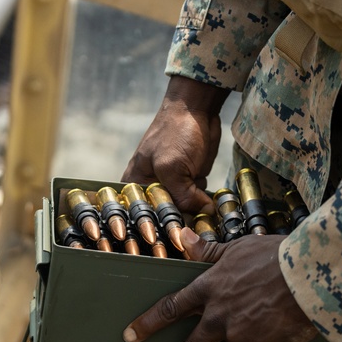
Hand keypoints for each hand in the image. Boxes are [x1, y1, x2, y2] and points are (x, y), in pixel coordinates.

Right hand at [122, 76, 230, 213]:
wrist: (196, 108)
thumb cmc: (176, 132)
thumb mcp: (173, 167)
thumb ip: (183, 196)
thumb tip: (204, 213)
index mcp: (136, 184)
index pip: (144, 216)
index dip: (158, 225)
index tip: (174, 233)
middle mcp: (151, 187)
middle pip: (165, 215)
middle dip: (180, 218)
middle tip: (192, 220)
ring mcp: (171, 185)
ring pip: (183, 210)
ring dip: (194, 210)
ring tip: (199, 203)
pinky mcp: (188, 182)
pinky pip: (196, 201)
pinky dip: (203, 200)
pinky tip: (205, 194)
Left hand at [123, 228, 316, 341]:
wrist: (307, 276)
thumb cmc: (275, 256)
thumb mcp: (239, 249)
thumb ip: (210, 252)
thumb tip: (184, 237)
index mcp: (210, 290)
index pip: (171, 308)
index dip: (148, 323)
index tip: (131, 336)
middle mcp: (221, 318)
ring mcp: (242, 337)